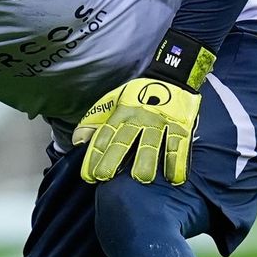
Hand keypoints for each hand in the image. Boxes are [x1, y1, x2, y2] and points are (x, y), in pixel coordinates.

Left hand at [73, 78, 202, 184]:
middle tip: (105, 176)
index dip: (95, 155)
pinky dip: (176, 161)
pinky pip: (177, 144)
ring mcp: (159, 122)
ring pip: (151, 143)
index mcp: (120, 114)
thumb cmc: (136, 97)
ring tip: (141, 178)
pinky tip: (173, 178)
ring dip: (146, 161)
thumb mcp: (111, 103)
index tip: (89, 175)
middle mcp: (138, 118)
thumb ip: (93, 123)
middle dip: (113, 158)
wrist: (170, 78)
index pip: (104, 136)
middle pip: (124, 140)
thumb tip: (77, 142)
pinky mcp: (180, 125)